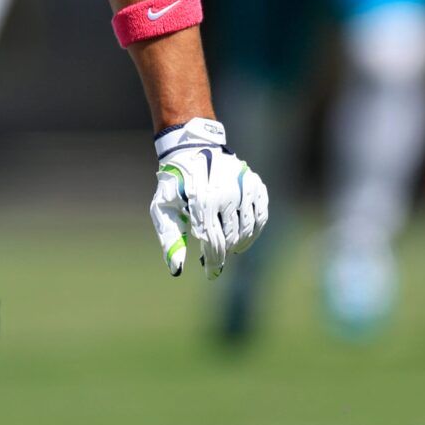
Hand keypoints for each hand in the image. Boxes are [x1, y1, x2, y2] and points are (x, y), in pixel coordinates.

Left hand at [148, 118, 268, 277]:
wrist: (192, 150)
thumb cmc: (175, 184)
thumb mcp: (163, 209)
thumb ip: (171, 238)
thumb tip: (177, 269)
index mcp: (202, 201)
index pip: (213, 242)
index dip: (213, 261)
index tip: (211, 274)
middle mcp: (226, 194)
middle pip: (232, 237)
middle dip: (224, 252)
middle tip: (216, 256)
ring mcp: (243, 188)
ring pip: (248, 229)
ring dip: (239, 244)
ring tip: (228, 247)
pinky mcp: (255, 185)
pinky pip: (261, 216)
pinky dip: (254, 231)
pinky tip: (243, 238)